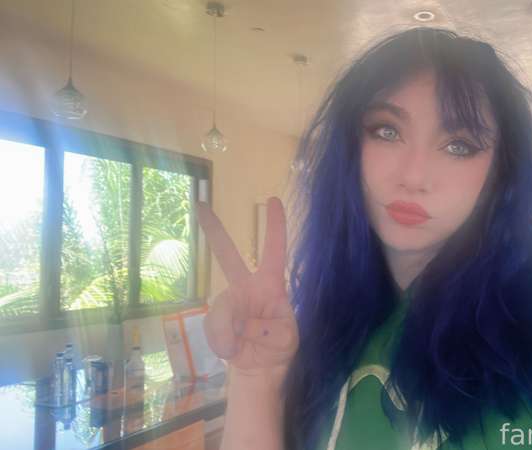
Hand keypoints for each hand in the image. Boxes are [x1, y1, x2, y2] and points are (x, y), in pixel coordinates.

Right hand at [196, 197, 297, 376]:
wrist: (258, 369)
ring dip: (229, 331)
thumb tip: (245, 326)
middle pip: (227, 255)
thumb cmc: (278, 346)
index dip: (275, 227)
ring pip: (222, 307)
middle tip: (201, 206)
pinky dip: (222, 342)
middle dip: (214, 231)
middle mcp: (246, 287)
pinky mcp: (215, 320)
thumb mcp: (286, 339)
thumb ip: (271, 331)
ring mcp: (228, 302)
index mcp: (270, 284)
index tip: (274, 201)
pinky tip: (231, 352)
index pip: (274, 251)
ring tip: (237, 348)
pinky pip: (213, 327)